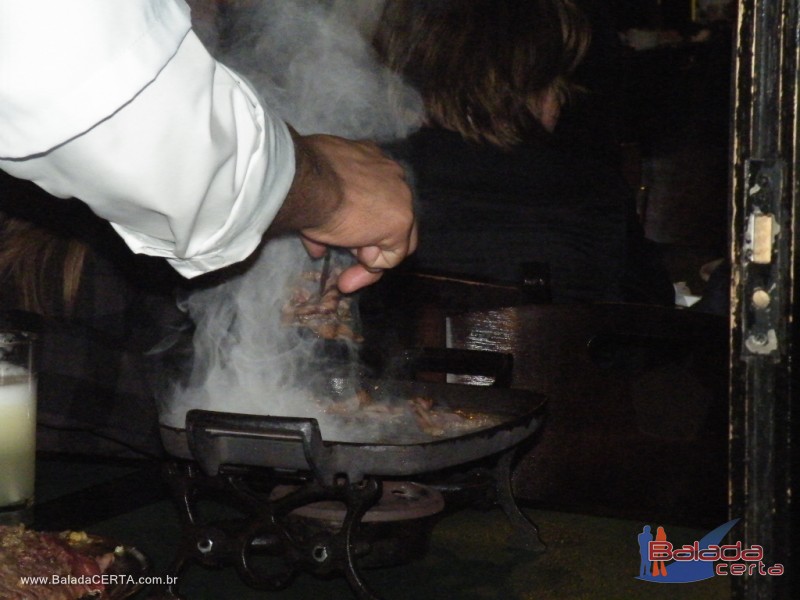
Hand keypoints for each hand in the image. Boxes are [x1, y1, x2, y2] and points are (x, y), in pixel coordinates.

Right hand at [270, 132, 416, 292]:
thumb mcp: (313, 195)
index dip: (361, 223)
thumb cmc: (303, 180)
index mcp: (372, 160)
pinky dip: (374, 265)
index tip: (340, 238)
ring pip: (395, 238)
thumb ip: (325, 218)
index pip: (377, 198)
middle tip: (347, 262)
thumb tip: (318, 248)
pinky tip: (356, 257)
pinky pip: (393, 255)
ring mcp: (401, 198)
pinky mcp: (400, 222)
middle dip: (368, 244)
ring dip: (369, 257)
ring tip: (347, 273)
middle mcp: (392, 174)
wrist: (307, 184)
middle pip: (389, 218)